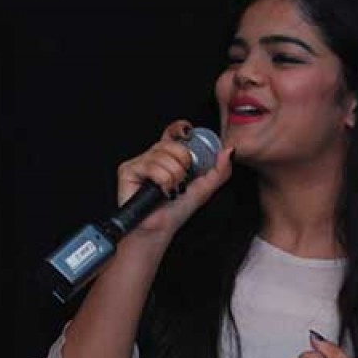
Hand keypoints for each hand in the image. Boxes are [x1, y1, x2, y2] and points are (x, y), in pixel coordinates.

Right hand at [116, 120, 234, 237]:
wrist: (160, 229)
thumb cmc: (176, 211)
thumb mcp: (204, 189)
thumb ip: (220, 170)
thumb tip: (229, 150)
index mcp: (169, 156)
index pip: (174, 131)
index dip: (181, 128)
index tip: (189, 134)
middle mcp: (153, 156)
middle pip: (172, 143)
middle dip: (183, 164)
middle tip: (181, 182)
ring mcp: (140, 161)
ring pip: (163, 156)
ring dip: (173, 178)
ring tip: (170, 191)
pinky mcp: (128, 170)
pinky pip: (152, 166)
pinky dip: (162, 181)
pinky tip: (161, 192)